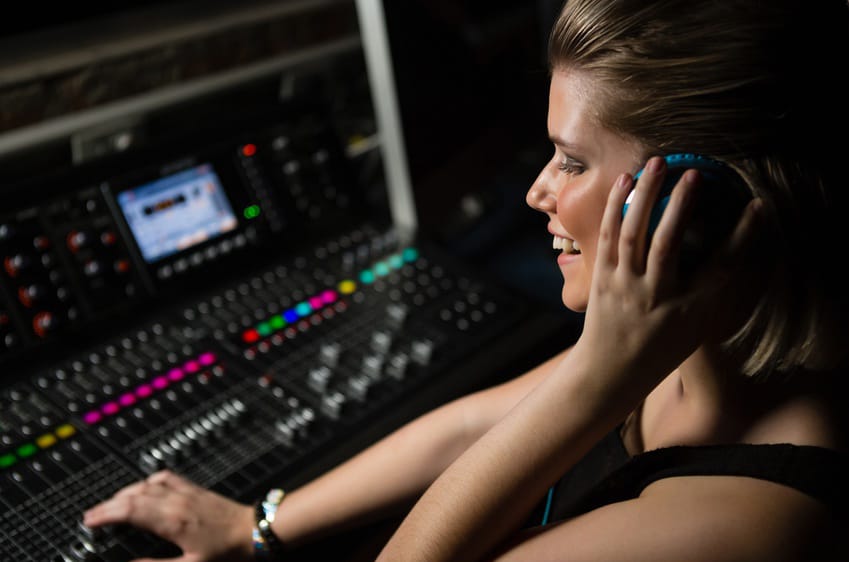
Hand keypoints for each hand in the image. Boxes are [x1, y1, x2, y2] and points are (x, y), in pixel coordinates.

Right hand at [83, 470, 254, 561]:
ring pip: (147, 484)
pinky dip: (148, 481)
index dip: (105, 515)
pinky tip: (144, 487)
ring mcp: (186, 492)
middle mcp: (176, 501)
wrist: (256, 530)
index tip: (89, 521)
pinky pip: (167, 477)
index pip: (129, 511)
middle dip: (108, 505)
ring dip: (125, 492)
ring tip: (110, 504)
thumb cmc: (227, 551)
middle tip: (91, 516)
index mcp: (172, 521)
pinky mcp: (195, 489)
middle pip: (133, 495)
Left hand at [573, 156, 761, 400]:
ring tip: (658, 163)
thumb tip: (735, 246)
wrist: (611, 371)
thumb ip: (714, 289)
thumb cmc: (661, 346)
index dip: (742, 235)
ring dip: (646, 195)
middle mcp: (655, 296)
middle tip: (695, 173)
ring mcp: (624, 287)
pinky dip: (615, 207)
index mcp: (688, 310)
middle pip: (669, 243)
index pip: (721, 267)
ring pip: (633, 234)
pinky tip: (625, 181)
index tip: (756, 206)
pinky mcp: (602, 279)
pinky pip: (607, 237)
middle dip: (682, 205)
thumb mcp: (697, 326)